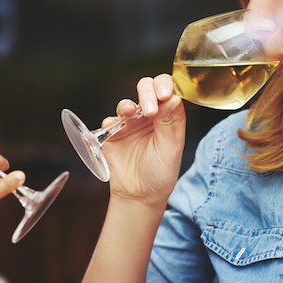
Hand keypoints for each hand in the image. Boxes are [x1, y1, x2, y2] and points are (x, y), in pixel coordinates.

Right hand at [103, 75, 185, 205]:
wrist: (139, 195)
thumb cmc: (160, 174)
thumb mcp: (170, 150)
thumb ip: (169, 123)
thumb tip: (173, 98)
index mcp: (169, 117)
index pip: (168, 91)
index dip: (166, 86)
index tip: (164, 94)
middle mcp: (150, 116)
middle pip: (147, 90)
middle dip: (147, 93)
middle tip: (148, 109)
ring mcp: (131, 124)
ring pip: (127, 103)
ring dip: (127, 104)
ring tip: (128, 112)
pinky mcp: (114, 134)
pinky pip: (110, 122)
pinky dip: (111, 122)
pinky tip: (115, 128)